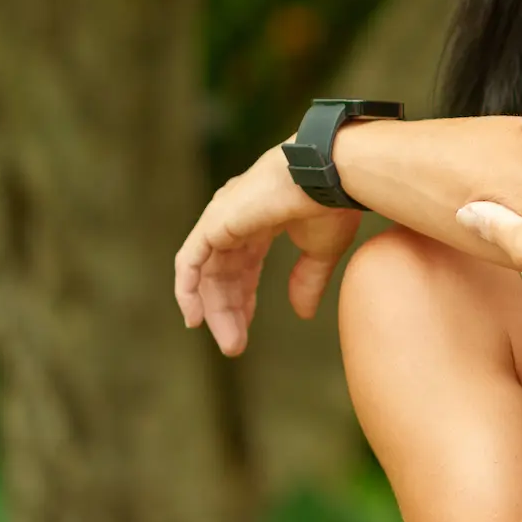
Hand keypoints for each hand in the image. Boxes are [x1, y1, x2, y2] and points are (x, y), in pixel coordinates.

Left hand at [173, 145, 361, 355]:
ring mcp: (222, 218)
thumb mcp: (322, 250)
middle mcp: (237, 218)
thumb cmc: (333, 202)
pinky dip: (188, 289)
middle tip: (235, 346)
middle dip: (229, 310)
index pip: (243, 264)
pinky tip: (194, 317)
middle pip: (224, 273)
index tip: (245, 329)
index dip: (243, 298)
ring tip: (230, 342)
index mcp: (263, 219)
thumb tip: (303, 313)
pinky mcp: (214, 223)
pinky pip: (190, 262)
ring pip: (207, 272)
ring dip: (214, 310)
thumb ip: (307, 280)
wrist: (330, 175)